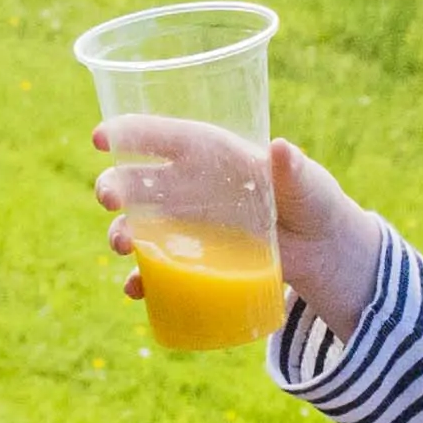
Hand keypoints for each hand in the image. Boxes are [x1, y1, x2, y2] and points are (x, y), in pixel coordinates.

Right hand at [87, 117, 379, 330]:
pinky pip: (158, 272)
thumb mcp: (306, 184)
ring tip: (121, 245)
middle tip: (107, 198)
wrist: (320, 249)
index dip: (131, 133)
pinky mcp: (194, 262)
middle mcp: (189, 187)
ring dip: (122, 233)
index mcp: (211, 155)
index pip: (164, 138)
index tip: (101, 137)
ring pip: (139, 226)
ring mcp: (187, 227)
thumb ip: (293, 169)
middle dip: (115, 186)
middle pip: (138, 182)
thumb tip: (281, 149)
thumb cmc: (311, 200)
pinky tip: (135, 289)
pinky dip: (143, 281)